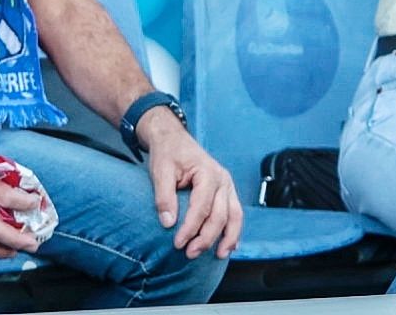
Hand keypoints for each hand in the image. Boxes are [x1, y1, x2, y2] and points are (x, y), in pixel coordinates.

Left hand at [138, 108, 242, 259]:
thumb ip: (164, 196)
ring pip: (234, 215)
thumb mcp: (161, 171)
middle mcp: (222, 180)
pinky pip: (235, 213)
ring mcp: (227, 186)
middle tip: (190, 254)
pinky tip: (229, 245)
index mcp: (208, 173)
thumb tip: (168, 223)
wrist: (174, 140)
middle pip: (220, 214)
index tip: (177, 243)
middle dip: (207, 237)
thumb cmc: (168, 154)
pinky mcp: (226, 192)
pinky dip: (234, 230)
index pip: (202, 206)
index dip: (191, 227)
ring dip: (228, 237)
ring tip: (219, 255)